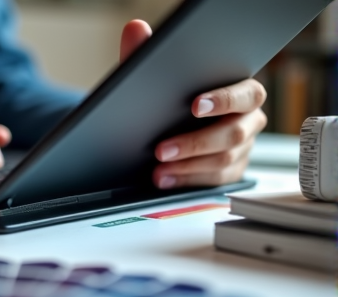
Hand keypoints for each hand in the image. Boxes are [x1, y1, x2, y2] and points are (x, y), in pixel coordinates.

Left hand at [119, 20, 267, 188]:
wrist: (163, 127)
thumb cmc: (168, 97)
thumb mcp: (154, 75)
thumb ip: (145, 52)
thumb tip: (135, 29)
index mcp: (241, 91)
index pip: (246, 93)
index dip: (224, 100)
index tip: (195, 106)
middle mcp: (247, 121)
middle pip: (234, 134)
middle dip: (196, 142)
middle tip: (162, 148)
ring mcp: (241, 150)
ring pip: (224, 161)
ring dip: (188, 166)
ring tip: (158, 167)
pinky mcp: (229, 174)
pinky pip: (214, 182)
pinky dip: (187, 181)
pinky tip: (164, 179)